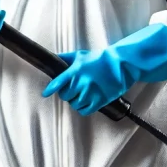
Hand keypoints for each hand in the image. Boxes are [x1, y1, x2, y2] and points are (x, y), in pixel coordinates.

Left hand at [42, 23, 166, 115]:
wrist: (120, 65)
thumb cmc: (100, 59)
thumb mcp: (81, 55)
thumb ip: (65, 58)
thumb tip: (53, 58)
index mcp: (75, 71)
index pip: (58, 82)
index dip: (50, 89)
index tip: (45, 93)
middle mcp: (81, 83)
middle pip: (65, 95)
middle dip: (67, 93)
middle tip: (72, 89)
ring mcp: (90, 93)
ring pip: (74, 104)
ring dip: (75, 101)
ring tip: (82, 93)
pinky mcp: (99, 101)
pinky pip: (84, 111)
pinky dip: (83, 108)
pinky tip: (86, 101)